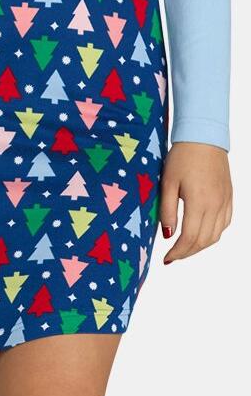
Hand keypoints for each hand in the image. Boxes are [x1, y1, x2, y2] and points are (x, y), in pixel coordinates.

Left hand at [158, 142, 232, 264]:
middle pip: (204, 241)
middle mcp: (216, 205)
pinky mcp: (229, 196)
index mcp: (199, 202)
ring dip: (200, 245)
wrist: (204, 137)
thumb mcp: (167, 182)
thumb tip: (167, 235)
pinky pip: (224, 223)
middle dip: (187, 253)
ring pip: (216, 235)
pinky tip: (201, 233)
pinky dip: (213, 233)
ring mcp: (225, 201)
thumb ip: (166, 210)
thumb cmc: (182, 157)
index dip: (178, 252)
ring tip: (185, 247)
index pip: (190, 238)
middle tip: (173, 256)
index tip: (166, 258)